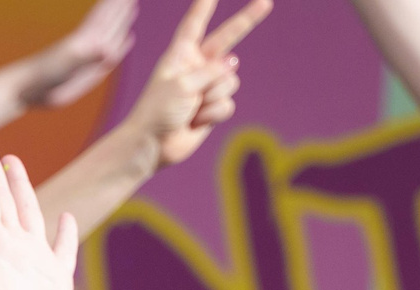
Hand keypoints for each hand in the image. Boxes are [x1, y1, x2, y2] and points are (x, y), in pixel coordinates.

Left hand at [19, 0, 136, 110]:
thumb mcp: (67, 66)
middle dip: (120, 6)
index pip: (105, 17)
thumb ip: (87, 58)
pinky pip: (111, 52)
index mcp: (86, 40)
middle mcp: (90, 44)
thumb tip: (107, 51)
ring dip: (121, 21)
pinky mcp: (92, 67)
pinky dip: (122, 45)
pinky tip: (128, 39)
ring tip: (131, 7)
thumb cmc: (46, 76)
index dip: (115, 4)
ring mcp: (91, 56)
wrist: (31, 88)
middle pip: (109, 20)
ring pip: (111, 33)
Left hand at [128, 0, 267, 169]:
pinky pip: (227, 104)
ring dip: (214, 95)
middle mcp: (196, 66)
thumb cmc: (158, 110)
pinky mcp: (213, 108)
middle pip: (227, 38)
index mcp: (180, 54)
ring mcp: (206, 87)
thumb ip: (211, 71)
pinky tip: (196, 122)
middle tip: (266, 2)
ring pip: (230, 80)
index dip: (205, 5)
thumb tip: (233, 64)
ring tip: (193, 107)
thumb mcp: (183, 83)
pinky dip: (213, 113)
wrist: (152, 146)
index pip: (195, 23)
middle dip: (247, 20)